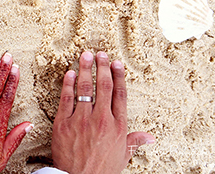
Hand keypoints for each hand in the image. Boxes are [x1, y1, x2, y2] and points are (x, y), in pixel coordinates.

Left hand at [51, 51, 154, 173]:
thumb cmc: (101, 169)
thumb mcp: (122, 156)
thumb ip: (134, 142)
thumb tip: (150, 137)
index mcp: (117, 126)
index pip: (120, 94)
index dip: (118, 76)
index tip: (116, 63)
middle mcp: (101, 120)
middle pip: (103, 87)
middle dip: (102, 67)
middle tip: (100, 53)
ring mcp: (81, 120)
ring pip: (85, 89)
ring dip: (86, 70)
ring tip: (85, 55)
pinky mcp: (64, 124)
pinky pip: (66, 99)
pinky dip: (68, 85)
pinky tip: (70, 73)